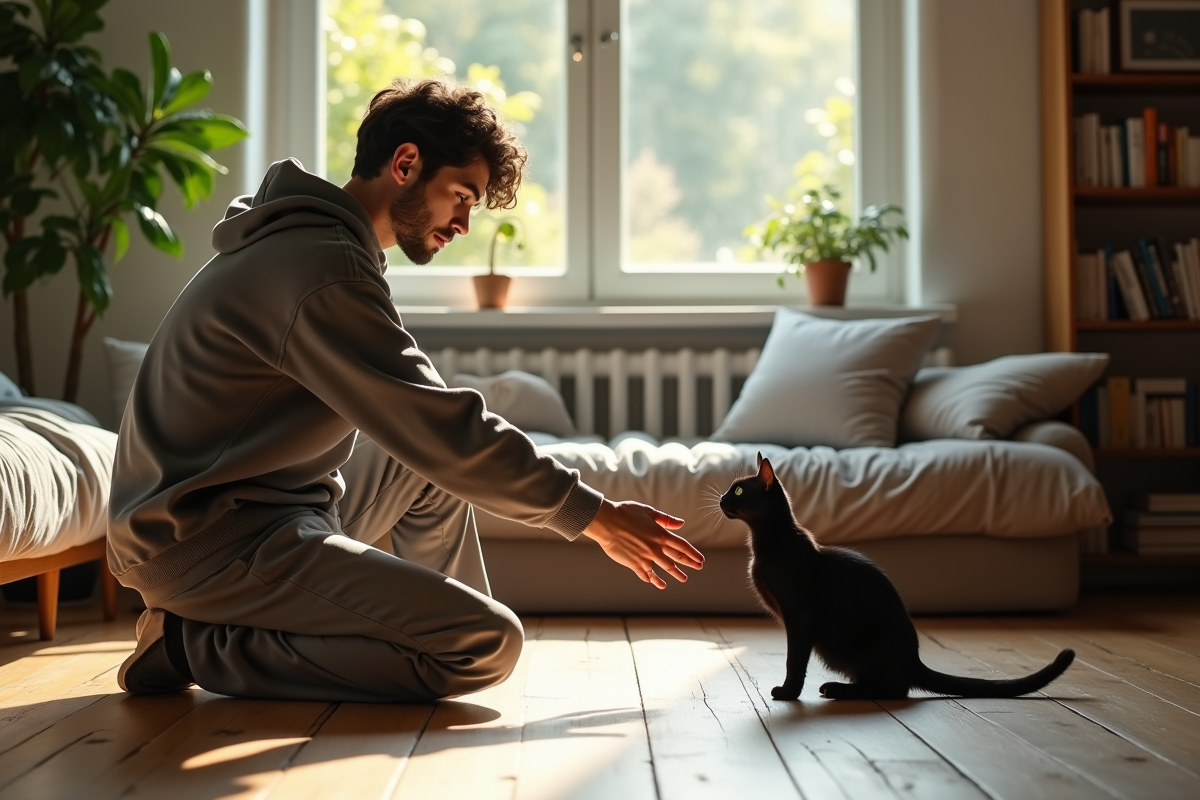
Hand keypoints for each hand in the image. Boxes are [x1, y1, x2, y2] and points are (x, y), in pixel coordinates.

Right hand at [581, 499, 703, 589]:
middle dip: (689, 564)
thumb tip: (681, 523)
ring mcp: (646, 557)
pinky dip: (653, 579)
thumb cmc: (625, 512)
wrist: (607, 522)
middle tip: (698, 568)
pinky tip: (658, 583)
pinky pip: (646, 574)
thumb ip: (665, 519)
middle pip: (677, 558)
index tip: (700, 559)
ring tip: (683, 579)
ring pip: (665, 568)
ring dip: (675, 574)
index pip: (682, 546)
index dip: (693, 553)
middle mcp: (656, 547)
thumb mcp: (648, 512)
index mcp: (661, 533)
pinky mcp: (634, 563)